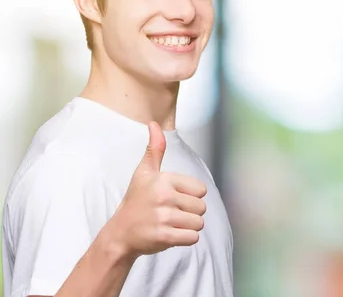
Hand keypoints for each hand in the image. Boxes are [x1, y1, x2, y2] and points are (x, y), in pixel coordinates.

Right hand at [107, 121, 206, 258]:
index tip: (172, 198)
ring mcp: (164, 218)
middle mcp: (164, 197)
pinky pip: (193, 238)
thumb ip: (155, 149)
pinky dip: (185, 239)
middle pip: (202, 208)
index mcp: (163, 180)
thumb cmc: (136, 201)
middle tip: (170, 213)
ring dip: (188, 227)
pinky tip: (171, 234)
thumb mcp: (144, 173)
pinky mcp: (164, 237)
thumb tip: (153, 124)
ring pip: (199, 223)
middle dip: (190, 213)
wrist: (120, 233)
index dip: (190, 196)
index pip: (201, 190)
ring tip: (171, 224)